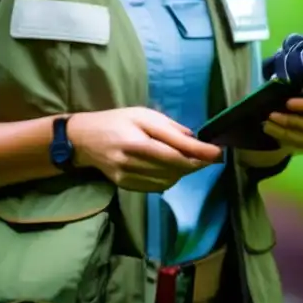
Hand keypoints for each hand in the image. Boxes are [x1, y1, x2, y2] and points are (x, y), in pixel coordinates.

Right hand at [67, 107, 222, 192]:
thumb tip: (193, 140)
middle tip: (209, 156)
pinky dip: (170, 179)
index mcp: (136, 140)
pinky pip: (156, 187)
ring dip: (184, 172)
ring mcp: (127, 177)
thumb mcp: (142, 114)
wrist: (84, 139)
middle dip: (195, 163)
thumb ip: (168, 127)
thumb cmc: (116, 121)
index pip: (175, 152)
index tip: (218, 153)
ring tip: (189, 160)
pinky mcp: (125, 185)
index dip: (199, 154)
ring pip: (168, 180)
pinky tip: (171, 169)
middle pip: (173, 169)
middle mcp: (131, 162)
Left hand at [261, 88, 302, 155]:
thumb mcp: (296, 83)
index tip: (289, 102)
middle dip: (294, 119)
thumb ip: (294, 82)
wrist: (293, 111)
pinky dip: (282, 136)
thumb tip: (278, 80)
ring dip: (286, 130)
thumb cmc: (297, 91)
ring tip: (268, 122)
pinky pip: (300, 144)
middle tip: (272, 114)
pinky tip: (269, 129)